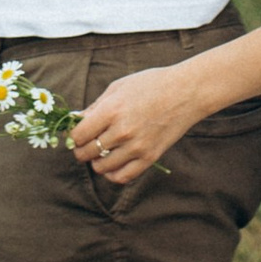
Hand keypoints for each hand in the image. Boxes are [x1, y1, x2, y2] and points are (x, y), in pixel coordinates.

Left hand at [69, 61, 214, 187]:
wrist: (186, 92)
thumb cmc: (152, 84)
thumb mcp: (119, 87)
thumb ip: (96, 106)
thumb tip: (77, 121)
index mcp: (111, 110)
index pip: (78, 135)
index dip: (74, 136)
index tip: (78, 133)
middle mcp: (122, 131)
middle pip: (87, 153)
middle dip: (81, 150)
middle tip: (86, 144)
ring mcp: (136, 147)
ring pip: (101, 168)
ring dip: (96, 162)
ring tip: (101, 153)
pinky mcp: (150, 157)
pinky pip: (122, 177)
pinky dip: (112, 174)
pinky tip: (113, 164)